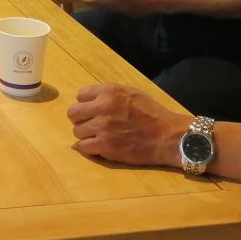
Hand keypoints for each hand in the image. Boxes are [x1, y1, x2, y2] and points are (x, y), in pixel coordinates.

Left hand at [67, 83, 187, 166]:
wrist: (167, 136)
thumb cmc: (152, 114)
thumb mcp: (131, 93)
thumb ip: (109, 94)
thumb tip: (90, 99)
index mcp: (109, 91)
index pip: (80, 95)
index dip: (87, 104)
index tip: (94, 111)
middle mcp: (103, 107)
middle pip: (73, 114)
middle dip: (81, 119)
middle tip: (92, 125)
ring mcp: (102, 128)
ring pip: (77, 131)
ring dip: (87, 135)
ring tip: (100, 137)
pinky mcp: (105, 146)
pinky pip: (84, 147)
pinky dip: (91, 148)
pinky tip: (102, 146)